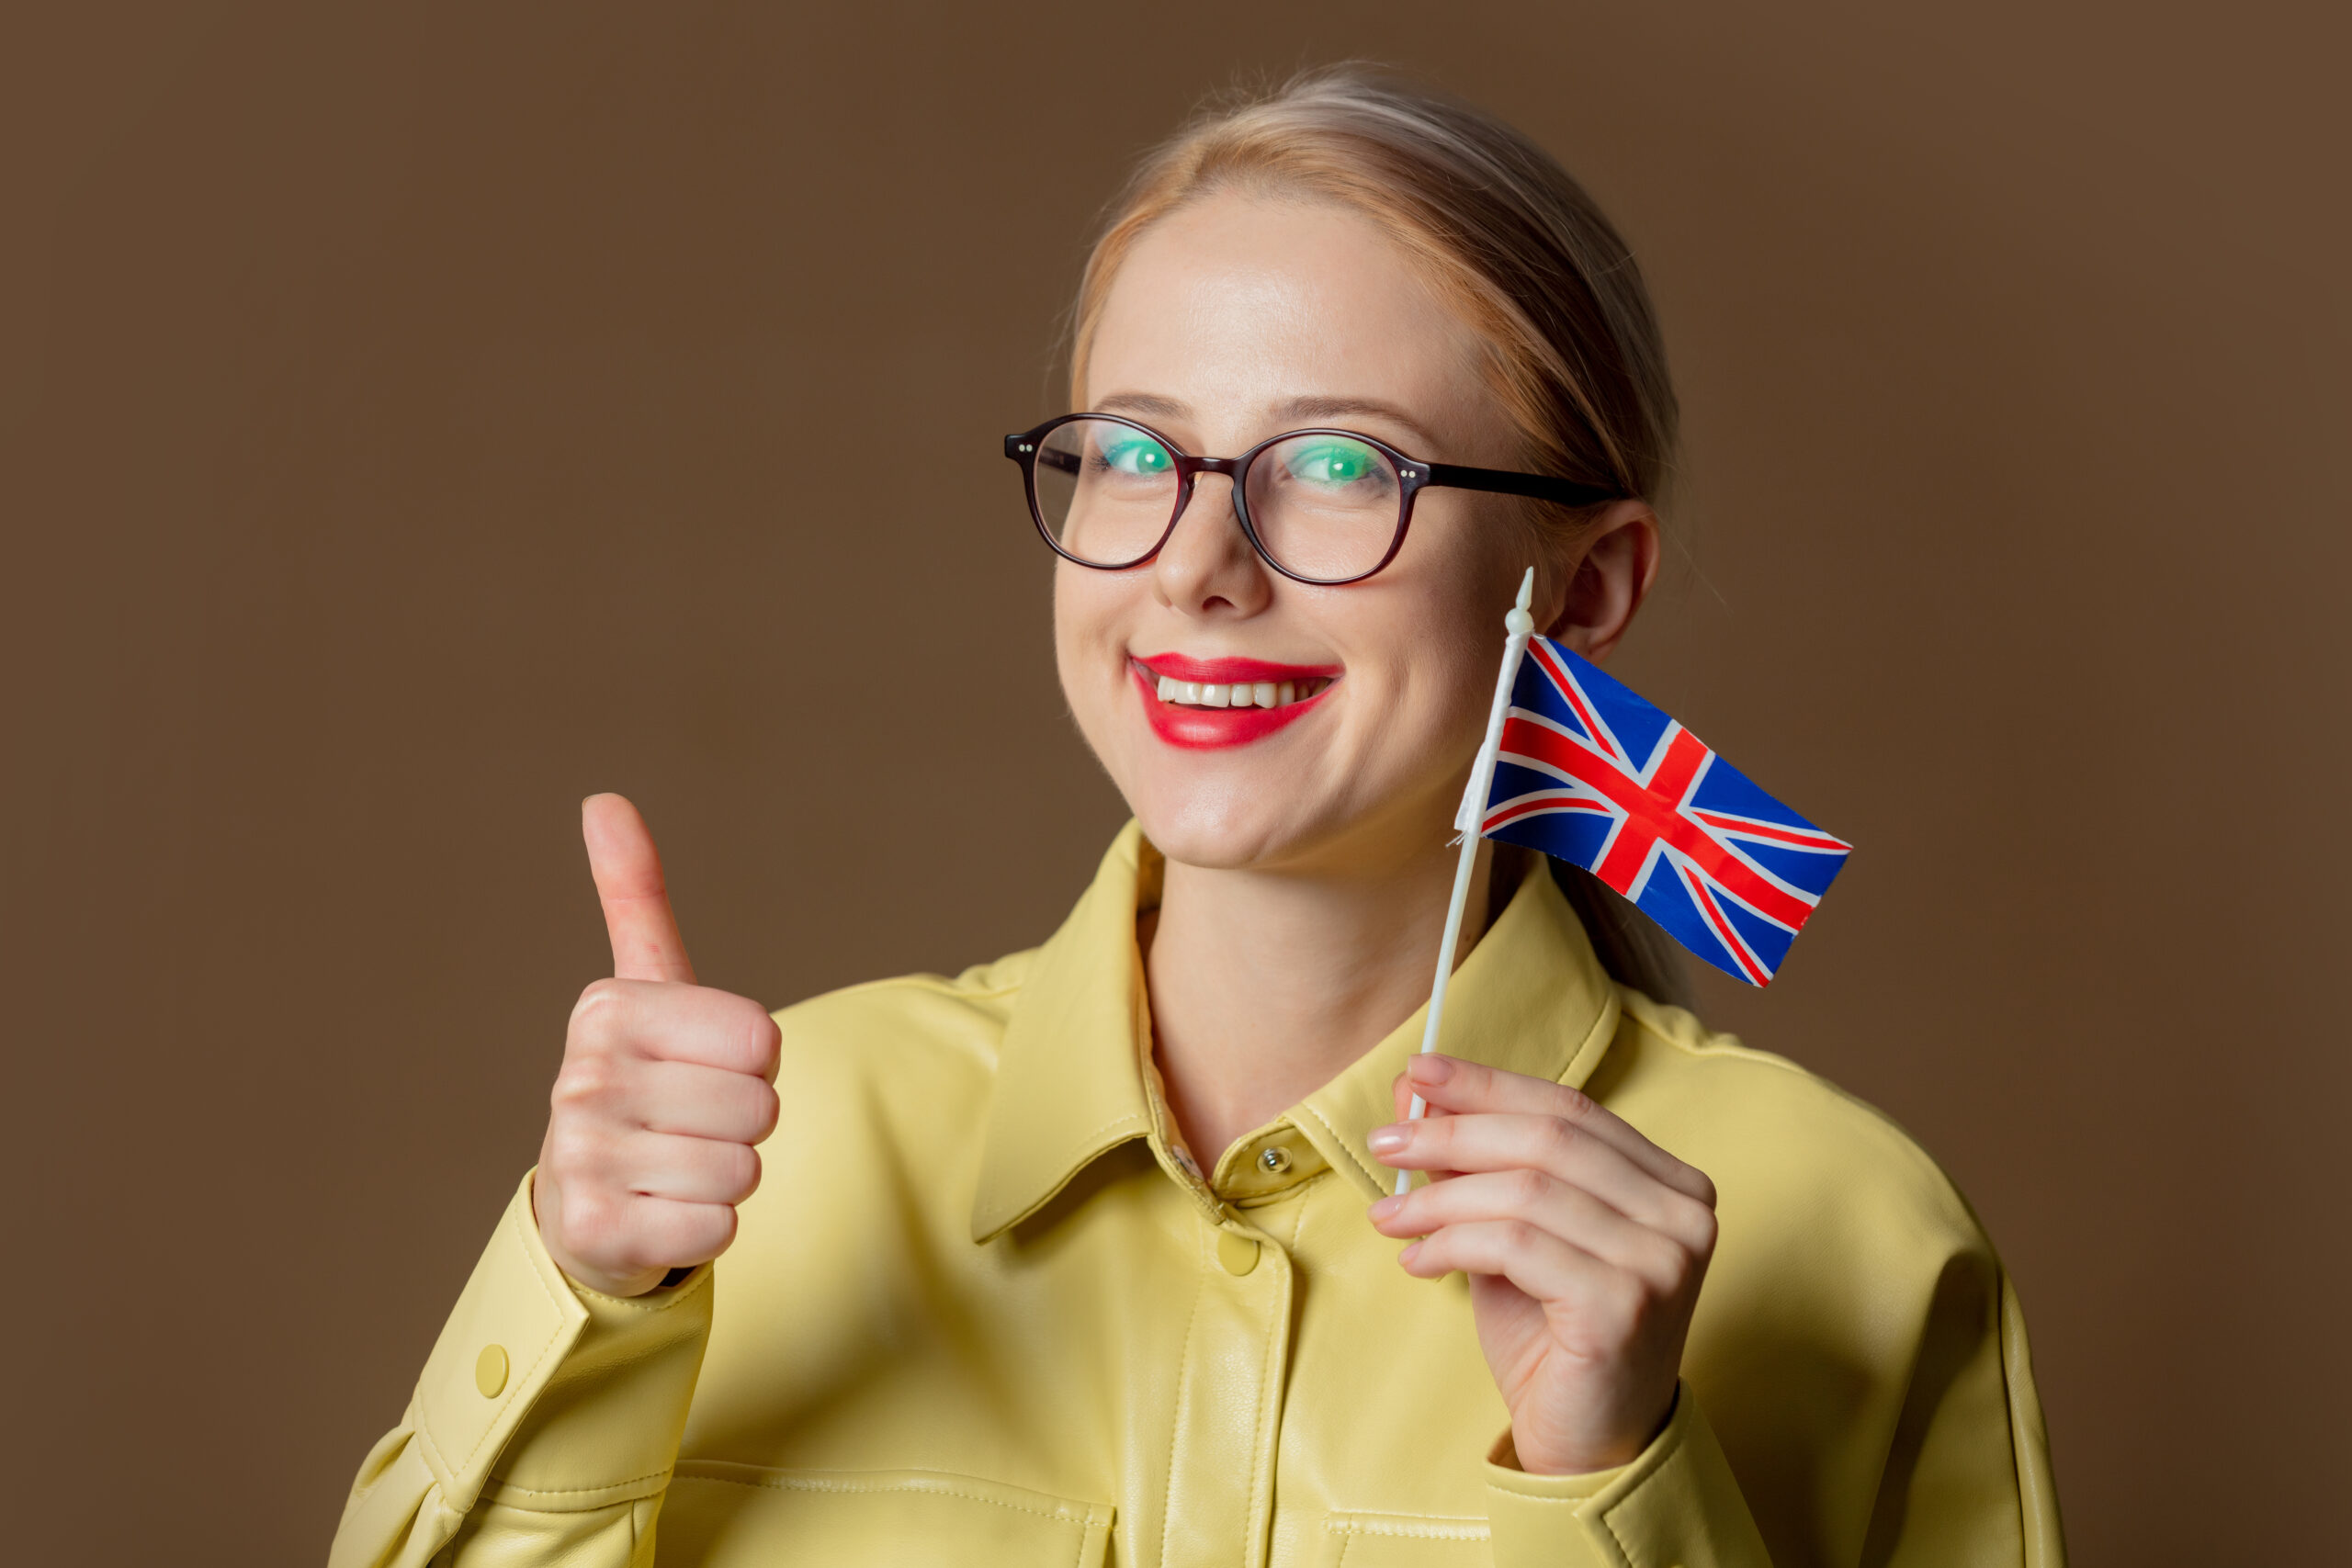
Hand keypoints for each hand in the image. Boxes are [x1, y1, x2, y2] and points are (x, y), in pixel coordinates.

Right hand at [530, 794, 780, 1296]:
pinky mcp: (597, 1233)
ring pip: (743, 1171)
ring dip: (727, 1178)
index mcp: (608, 1010)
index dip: (754, 1064)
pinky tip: (661, 1215)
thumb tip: (603, 799)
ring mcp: (581, 1158)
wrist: (585, 1204)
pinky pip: (718, 1229)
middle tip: (692, 1126)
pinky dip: (707, 1229)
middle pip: (759, 1108)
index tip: (703, 1068)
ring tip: (676, 1168)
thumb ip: (633, 895)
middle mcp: (581, 1078)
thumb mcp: (645, 987)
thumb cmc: (642, 1083)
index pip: (763, 1039)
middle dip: (745, 1125)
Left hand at [1366, 1054, 1716, 1474]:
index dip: (1488, 1084)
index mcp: (1671, 1182)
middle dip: (1453, 1131)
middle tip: (1385, 1142)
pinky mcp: (1624, 1305)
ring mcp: (1661, 1261)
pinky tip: (1418, 1262)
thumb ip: (1482, 1166)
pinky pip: (1515, 1245)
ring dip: (1440, 1198)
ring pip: (1525, 1190)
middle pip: (1548, 1139)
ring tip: (1390, 1218)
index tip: (1416, 1073)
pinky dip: (1452, 1243)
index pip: (1570, 1108)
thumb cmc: (1554, 1335)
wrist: (1587, 1443)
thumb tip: (1416, 1095)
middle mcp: (1683, 1214)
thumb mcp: (1515, 1233)